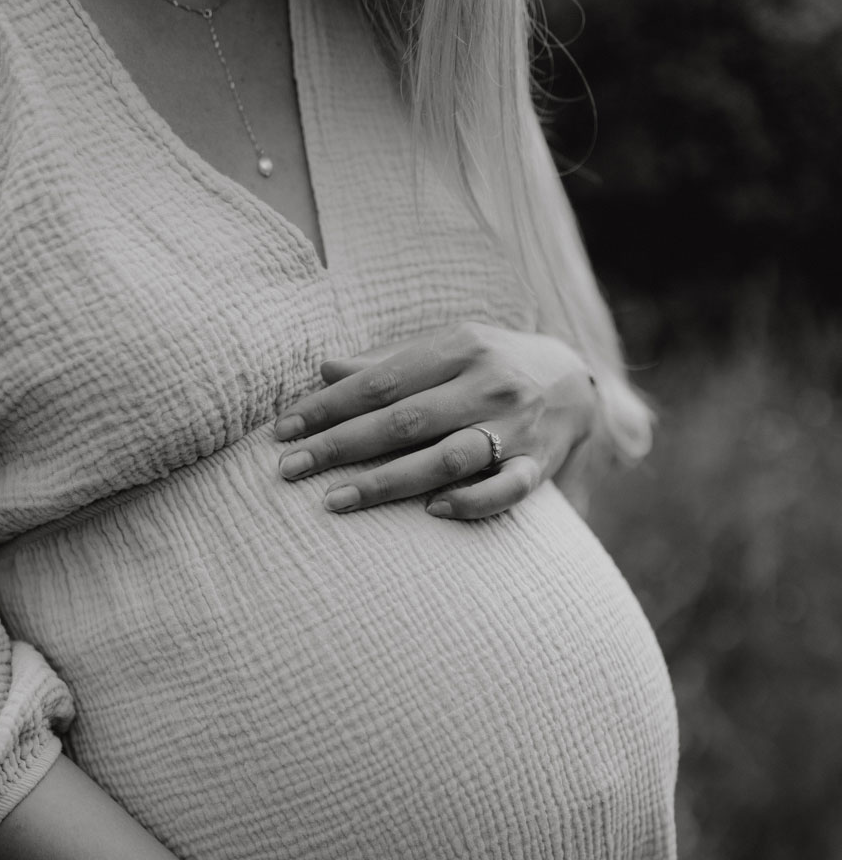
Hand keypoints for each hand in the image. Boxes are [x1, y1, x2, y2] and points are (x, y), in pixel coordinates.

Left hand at [274, 321, 597, 520]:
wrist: (576, 382)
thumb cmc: (489, 366)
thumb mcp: (444, 349)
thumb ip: (386, 362)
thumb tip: (322, 368)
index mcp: (459, 346)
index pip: (380, 382)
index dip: (328, 408)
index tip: (283, 432)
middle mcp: (488, 383)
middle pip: (404, 420)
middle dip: (340, 446)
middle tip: (290, 471)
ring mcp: (516, 427)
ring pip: (447, 457)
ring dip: (387, 482)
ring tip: (335, 501)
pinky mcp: (538, 465)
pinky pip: (507, 490)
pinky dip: (471, 502)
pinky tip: (431, 513)